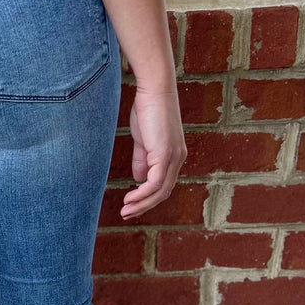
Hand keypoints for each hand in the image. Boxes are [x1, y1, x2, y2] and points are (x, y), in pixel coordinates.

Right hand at [120, 86, 186, 219]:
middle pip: (164, 192)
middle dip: (144, 206)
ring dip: (142, 203)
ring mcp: (173, 158)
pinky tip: (130, 198)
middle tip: (127, 214)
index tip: (131, 205)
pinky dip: (142, 193)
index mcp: (174, 156)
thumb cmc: (147, 109)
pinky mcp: (165, 155)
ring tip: (126, 210)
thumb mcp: (143, 140)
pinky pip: (155, 183)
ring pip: (160, 191)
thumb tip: (138, 179)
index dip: (148, 198)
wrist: (154, 90)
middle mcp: (178, 159)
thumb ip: (142, 159)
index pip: (164, 185)